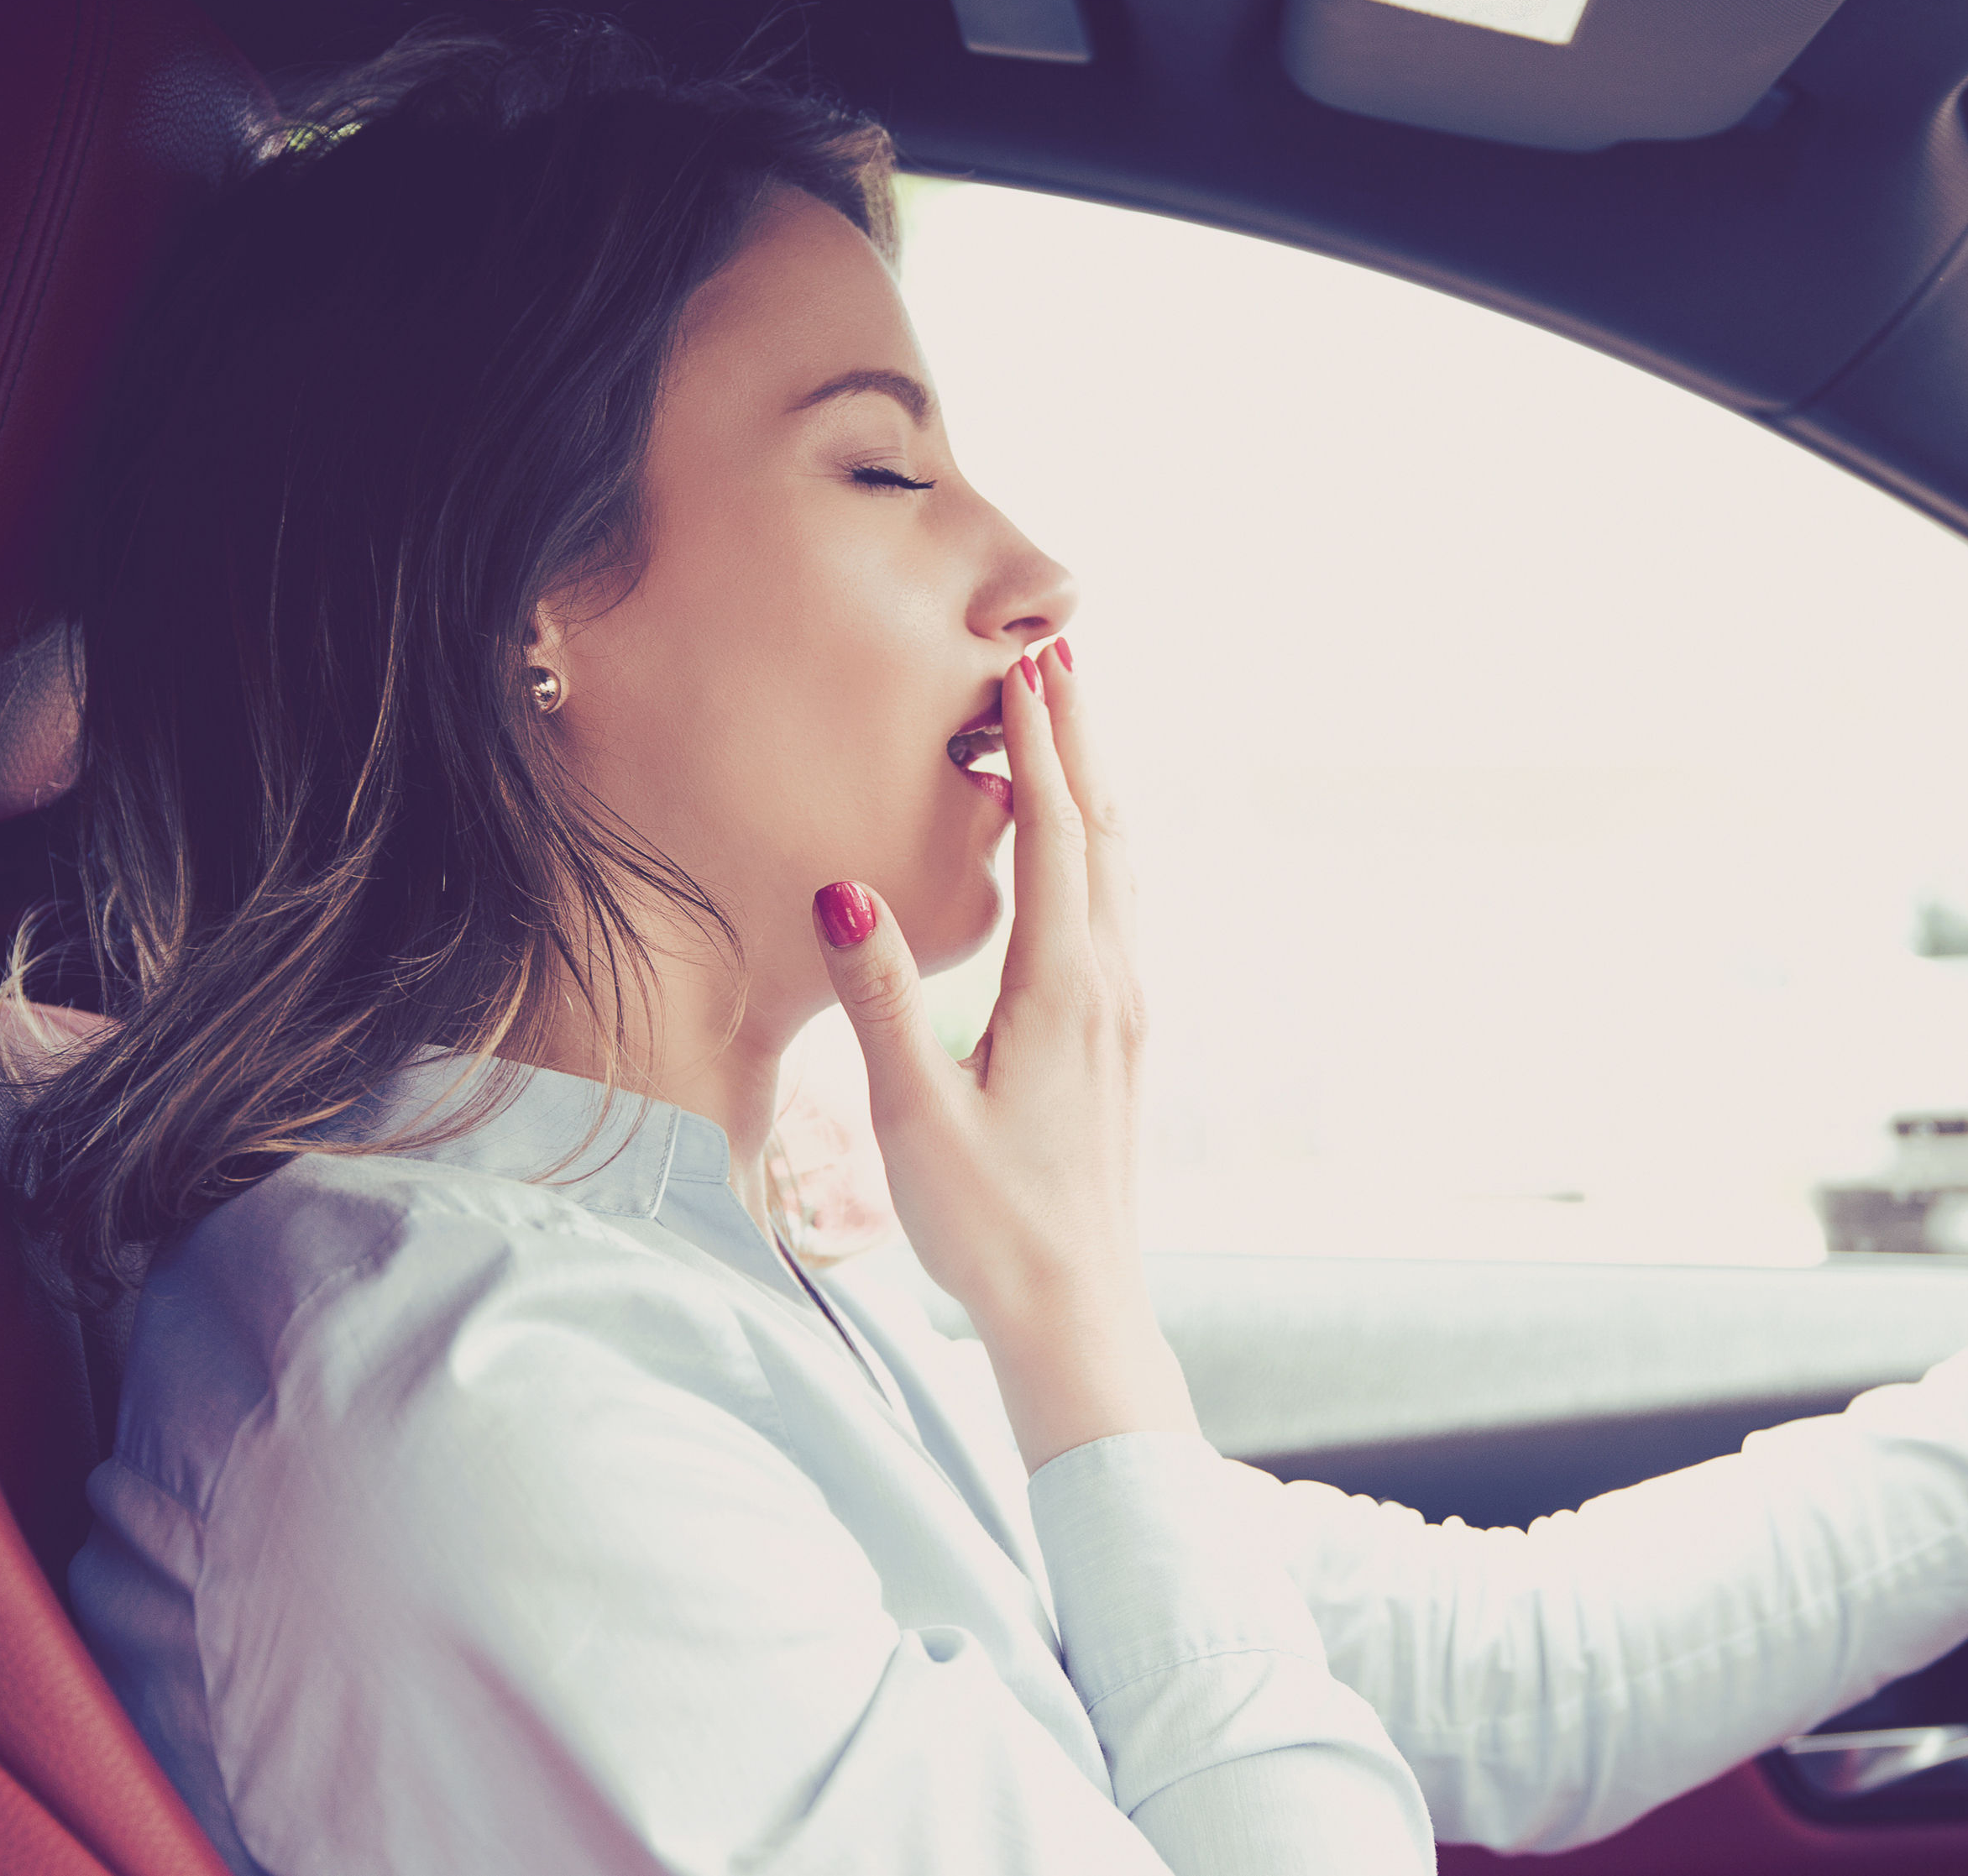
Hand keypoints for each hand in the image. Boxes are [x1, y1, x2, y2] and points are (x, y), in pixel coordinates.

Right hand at [811, 638, 1189, 1468]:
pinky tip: (1084, 850)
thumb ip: (881, 996)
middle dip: (1079, 740)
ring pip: (1120, 869)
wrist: (1076, 1314)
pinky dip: (1101, 848)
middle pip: (1103, 831)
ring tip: (1072, 724)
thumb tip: (842, 884)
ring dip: (1095, 789)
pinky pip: (1120, 911)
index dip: (1042, 745)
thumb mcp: (912, 1114)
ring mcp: (1125, 1014)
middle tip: (1059, 654)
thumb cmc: (987, 1224)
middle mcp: (1111, 986)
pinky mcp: (1120, 1043)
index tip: (1029, 663)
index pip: (1058, 834)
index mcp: (1065, 989)